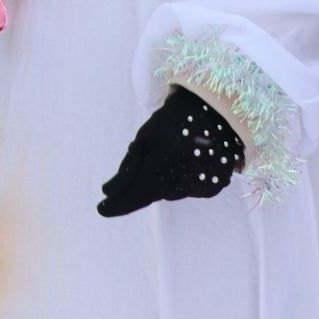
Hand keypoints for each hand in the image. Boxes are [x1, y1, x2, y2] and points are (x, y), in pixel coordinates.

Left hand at [96, 86, 244, 216]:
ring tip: (175, 151)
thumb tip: (107, 192)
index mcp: (164, 168)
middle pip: (153, 192)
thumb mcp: (145, 138)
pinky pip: (188, 189)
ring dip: (165, 178)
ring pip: (171, 191)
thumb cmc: (173, 120)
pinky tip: (188, 158)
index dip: (118, 205)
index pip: (136, 196)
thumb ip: (128, 168)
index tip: (101, 209)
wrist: (217, 110)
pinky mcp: (213, 187)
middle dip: (145, 180)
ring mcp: (202, 187)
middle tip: (152, 154)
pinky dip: (183, 178)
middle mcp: (184, 184)